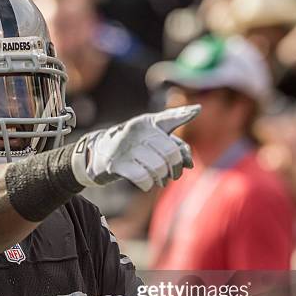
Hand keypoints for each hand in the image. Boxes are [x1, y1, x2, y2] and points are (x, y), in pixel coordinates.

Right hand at [71, 105, 199, 190]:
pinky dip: (148, 184)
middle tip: (172, 175)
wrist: (98, 154)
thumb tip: (190, 164)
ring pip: (158, 166)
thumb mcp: (151, 139)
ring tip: (159, 180)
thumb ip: (175, 146)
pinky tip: (147, 183)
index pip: (170, 118)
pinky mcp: (116, 163)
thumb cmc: (132, 147)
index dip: (184, 115)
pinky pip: (142, 177)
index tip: (196, 110)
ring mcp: (126, 147)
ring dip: (162, 178)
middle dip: (175, 167)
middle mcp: (137, 131)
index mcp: (147, 122)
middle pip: (170, 151)